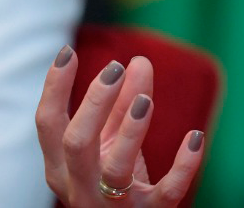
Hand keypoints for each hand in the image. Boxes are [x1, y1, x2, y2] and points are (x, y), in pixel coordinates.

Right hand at [36, 47, 203, 206]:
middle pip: (75, 144)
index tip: (68, 51)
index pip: (48, 125)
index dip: (54, 88)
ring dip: (131, 132)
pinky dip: (183, 166)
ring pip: (116, 170)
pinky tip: (195, 137)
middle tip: (115, 68)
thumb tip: (139, 61)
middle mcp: (80, 188)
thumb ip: (122, 104)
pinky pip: (167, 192)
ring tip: (146, 100)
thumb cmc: (114, 182)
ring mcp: (113, 206)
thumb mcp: (111, 142)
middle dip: (94, 103)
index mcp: (61, 167)